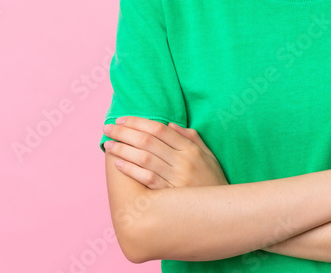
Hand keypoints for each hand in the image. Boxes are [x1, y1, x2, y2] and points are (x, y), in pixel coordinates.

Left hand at [102, 117, 226, 188]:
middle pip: (148, 141)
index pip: (160, 129)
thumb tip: (170, 125)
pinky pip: (146, 179)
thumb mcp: (207, 155)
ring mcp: (176, 178)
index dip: (139, 122)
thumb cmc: (212, 181)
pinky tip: (118, 163)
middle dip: (125, 132)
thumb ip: (191, 138)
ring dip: (123, 149)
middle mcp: (183, 161)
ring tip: (108, 144)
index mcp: (190, 149)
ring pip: (144, 158)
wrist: (222, 211)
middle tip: (107, 128)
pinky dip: (131, 170)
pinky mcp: (170, 194)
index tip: (122, 120)